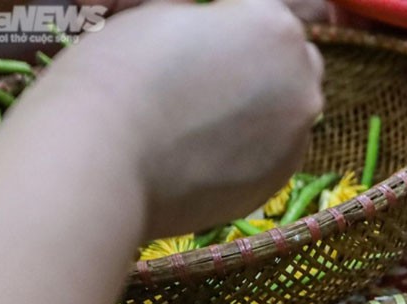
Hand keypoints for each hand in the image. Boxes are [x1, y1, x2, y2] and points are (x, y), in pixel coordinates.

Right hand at [49, 0, 323, 236]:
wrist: (104, 161)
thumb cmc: (121, 76)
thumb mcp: (160, 16)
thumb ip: (206, 20)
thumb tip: (212, 28)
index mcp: (276, 29)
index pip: (264, 13)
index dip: (228, 20)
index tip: (198, 36)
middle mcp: (302, 84)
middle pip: (292, 64)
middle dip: (260, 64)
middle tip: (208, 78)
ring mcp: (295, 139)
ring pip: (286, 115)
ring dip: (259, 111)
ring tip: (202, 122)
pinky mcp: (277, 183)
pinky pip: (271, 156)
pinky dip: (248, 151)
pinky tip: (203, 155)